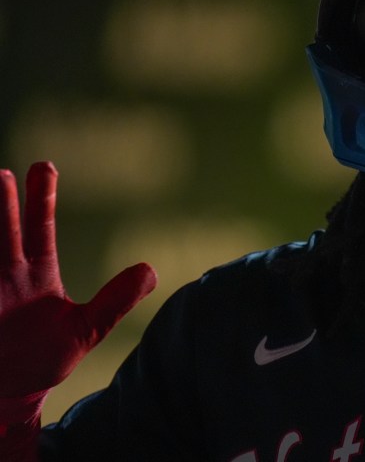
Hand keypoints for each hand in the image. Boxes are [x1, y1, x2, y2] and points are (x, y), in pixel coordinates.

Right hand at [0, 162, 156, 397]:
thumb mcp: (86, 329)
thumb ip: (115, 300)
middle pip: (4, 233)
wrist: (11, 396)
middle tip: (2, 174)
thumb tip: (151, 269)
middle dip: (2, 205)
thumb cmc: (45, 359)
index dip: (41, 199)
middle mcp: (6, 277)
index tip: (43, 166)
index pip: (39, 230)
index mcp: (35, 275)